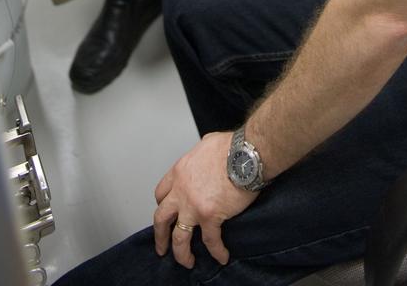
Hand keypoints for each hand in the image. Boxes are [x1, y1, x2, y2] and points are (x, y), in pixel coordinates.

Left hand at [153, 132, 257, 268]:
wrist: (246, 154)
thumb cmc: (231, 146)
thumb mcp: (206, 144)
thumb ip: (199, 156)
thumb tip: (205, 157)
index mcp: (180, 172)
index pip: (162, 193)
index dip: (163, 205)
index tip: (167, 213)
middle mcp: (181, 191)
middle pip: (161, 218)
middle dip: (160, 235)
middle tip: (162, 246)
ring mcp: (194, 206)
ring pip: (179, 237)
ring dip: (180, 253)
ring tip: (186, 261)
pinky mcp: (211, 216)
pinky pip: (211, 241)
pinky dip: (217, 252)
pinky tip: (222, 256)